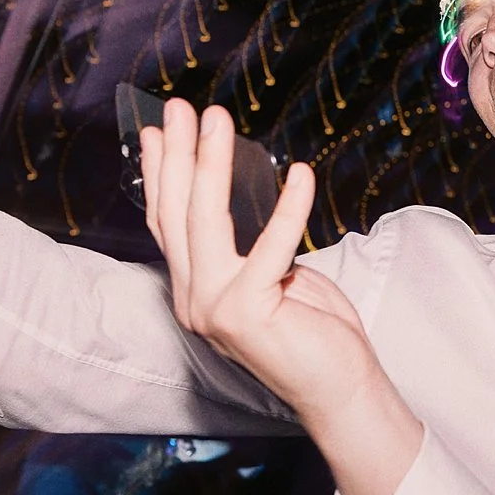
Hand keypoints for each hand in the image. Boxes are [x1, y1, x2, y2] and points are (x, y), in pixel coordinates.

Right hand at [143, 101, 425, 494]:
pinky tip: (301, 173)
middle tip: (181, 107)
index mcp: (194, 290)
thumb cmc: (312, 328)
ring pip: (206, 221)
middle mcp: (193, 299)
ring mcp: (215, 309)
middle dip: (177, 154)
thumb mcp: (272, 278)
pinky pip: (271, 246)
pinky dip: (289, 207)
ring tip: (220, 121)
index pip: (167, 222)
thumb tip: (244, 196)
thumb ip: (250, 247)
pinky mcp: (248, 313)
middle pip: (178, 213)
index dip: (160, 173)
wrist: (339, 387)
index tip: (156, 130)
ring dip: (211, 164)